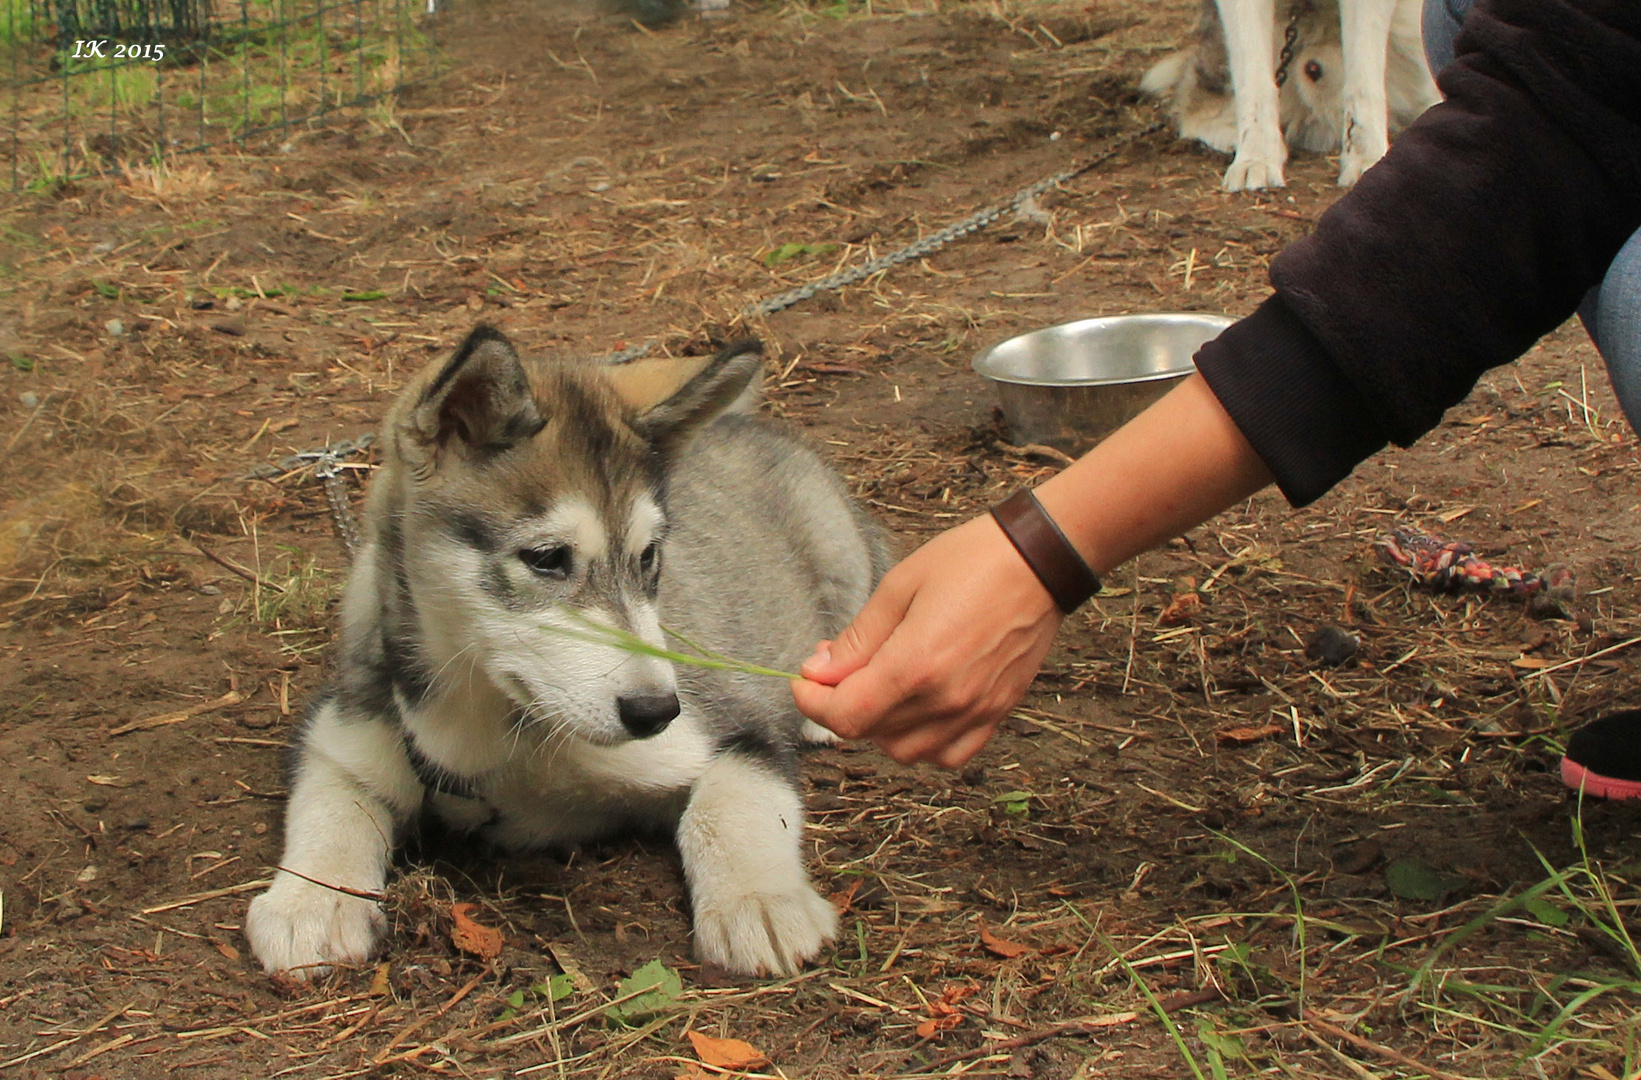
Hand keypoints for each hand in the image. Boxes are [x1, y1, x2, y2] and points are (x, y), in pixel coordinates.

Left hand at [790, 512, 1062, 767]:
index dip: (813, 703)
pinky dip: (924, 743)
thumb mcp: (899, 587)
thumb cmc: (970, 561)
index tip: (805, 680)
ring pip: (906, 752)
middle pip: (870, 734)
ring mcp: (976, 711)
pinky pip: (951, 755)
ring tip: (878, 686)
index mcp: (916, 665)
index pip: (846, 715)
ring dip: (879, 728)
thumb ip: (857, 639)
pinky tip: (916, 709)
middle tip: (838, 668)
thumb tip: (818, 671)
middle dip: (840, 706)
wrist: (1040, 561)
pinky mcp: (998, 712)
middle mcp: (947, 699)